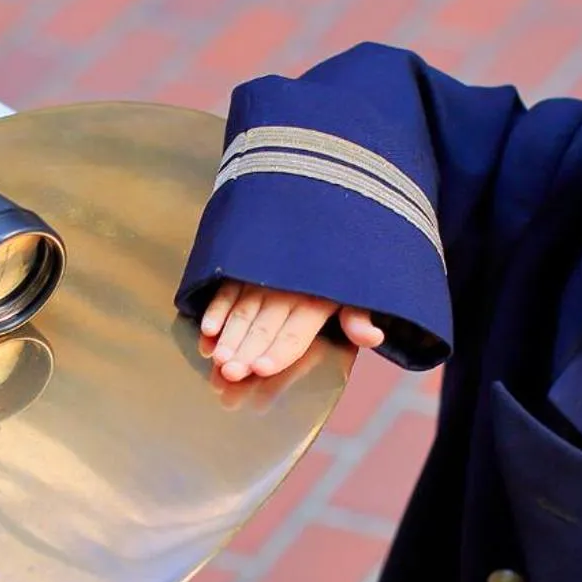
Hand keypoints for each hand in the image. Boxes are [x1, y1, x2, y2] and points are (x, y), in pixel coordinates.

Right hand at [198, 280, 384, 381]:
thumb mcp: (358, 288)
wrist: (330, 210)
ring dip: (229, 334)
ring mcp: (265, 277)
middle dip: (246, 350)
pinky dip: (217, 307)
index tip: (262, 368)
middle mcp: (289, 289)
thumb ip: (357, 317)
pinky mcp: (248, 266)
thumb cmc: (343, 263)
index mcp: (318, 299)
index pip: (295, 333)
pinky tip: (208, 328)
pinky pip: (230, 287)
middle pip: (265, 326)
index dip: (278, 352)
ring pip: (244, 310)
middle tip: (230, 372)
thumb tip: (372, 337)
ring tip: (218, 357)